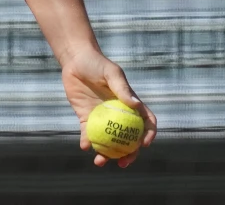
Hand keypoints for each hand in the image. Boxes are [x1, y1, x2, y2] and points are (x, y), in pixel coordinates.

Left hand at [60, 46, 156, 167]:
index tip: (143, 144)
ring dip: (106, 155)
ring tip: (99, 161)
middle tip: (123, 162)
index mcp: (130, 105)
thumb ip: (122, 88)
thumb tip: (136, 105)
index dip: (149, 135)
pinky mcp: (86, 119)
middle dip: (129, 154)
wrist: (75, 62)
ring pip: (108, 142)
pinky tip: (84, 146)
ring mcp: (103, 119)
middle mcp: (119, 115)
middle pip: (128, 140)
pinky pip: (87, 134)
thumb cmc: (97, 64)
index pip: (146, 123)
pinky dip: (87, 142)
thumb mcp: (112, 73)